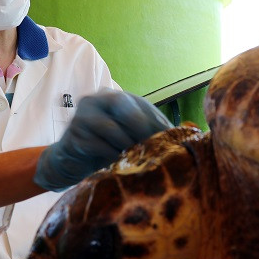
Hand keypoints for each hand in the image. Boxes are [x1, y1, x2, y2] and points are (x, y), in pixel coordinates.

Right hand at [34, 90, 171, 191]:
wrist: (71, 161)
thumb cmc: (106, 148)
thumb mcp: (128, 135)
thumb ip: (150, 130)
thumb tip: (187, 132)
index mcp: (114, 96)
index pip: (140, 104)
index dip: (155, 122)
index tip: (167, 139)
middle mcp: (97, 100)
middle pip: (124, 108)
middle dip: (140, 130)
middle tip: (152, 148)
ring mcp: (82, 115)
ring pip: (110, 128)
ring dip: (125, 145)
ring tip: (134, 157)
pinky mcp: (74, 134)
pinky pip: (96, 144)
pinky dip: (110, 155)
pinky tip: (117, 162)